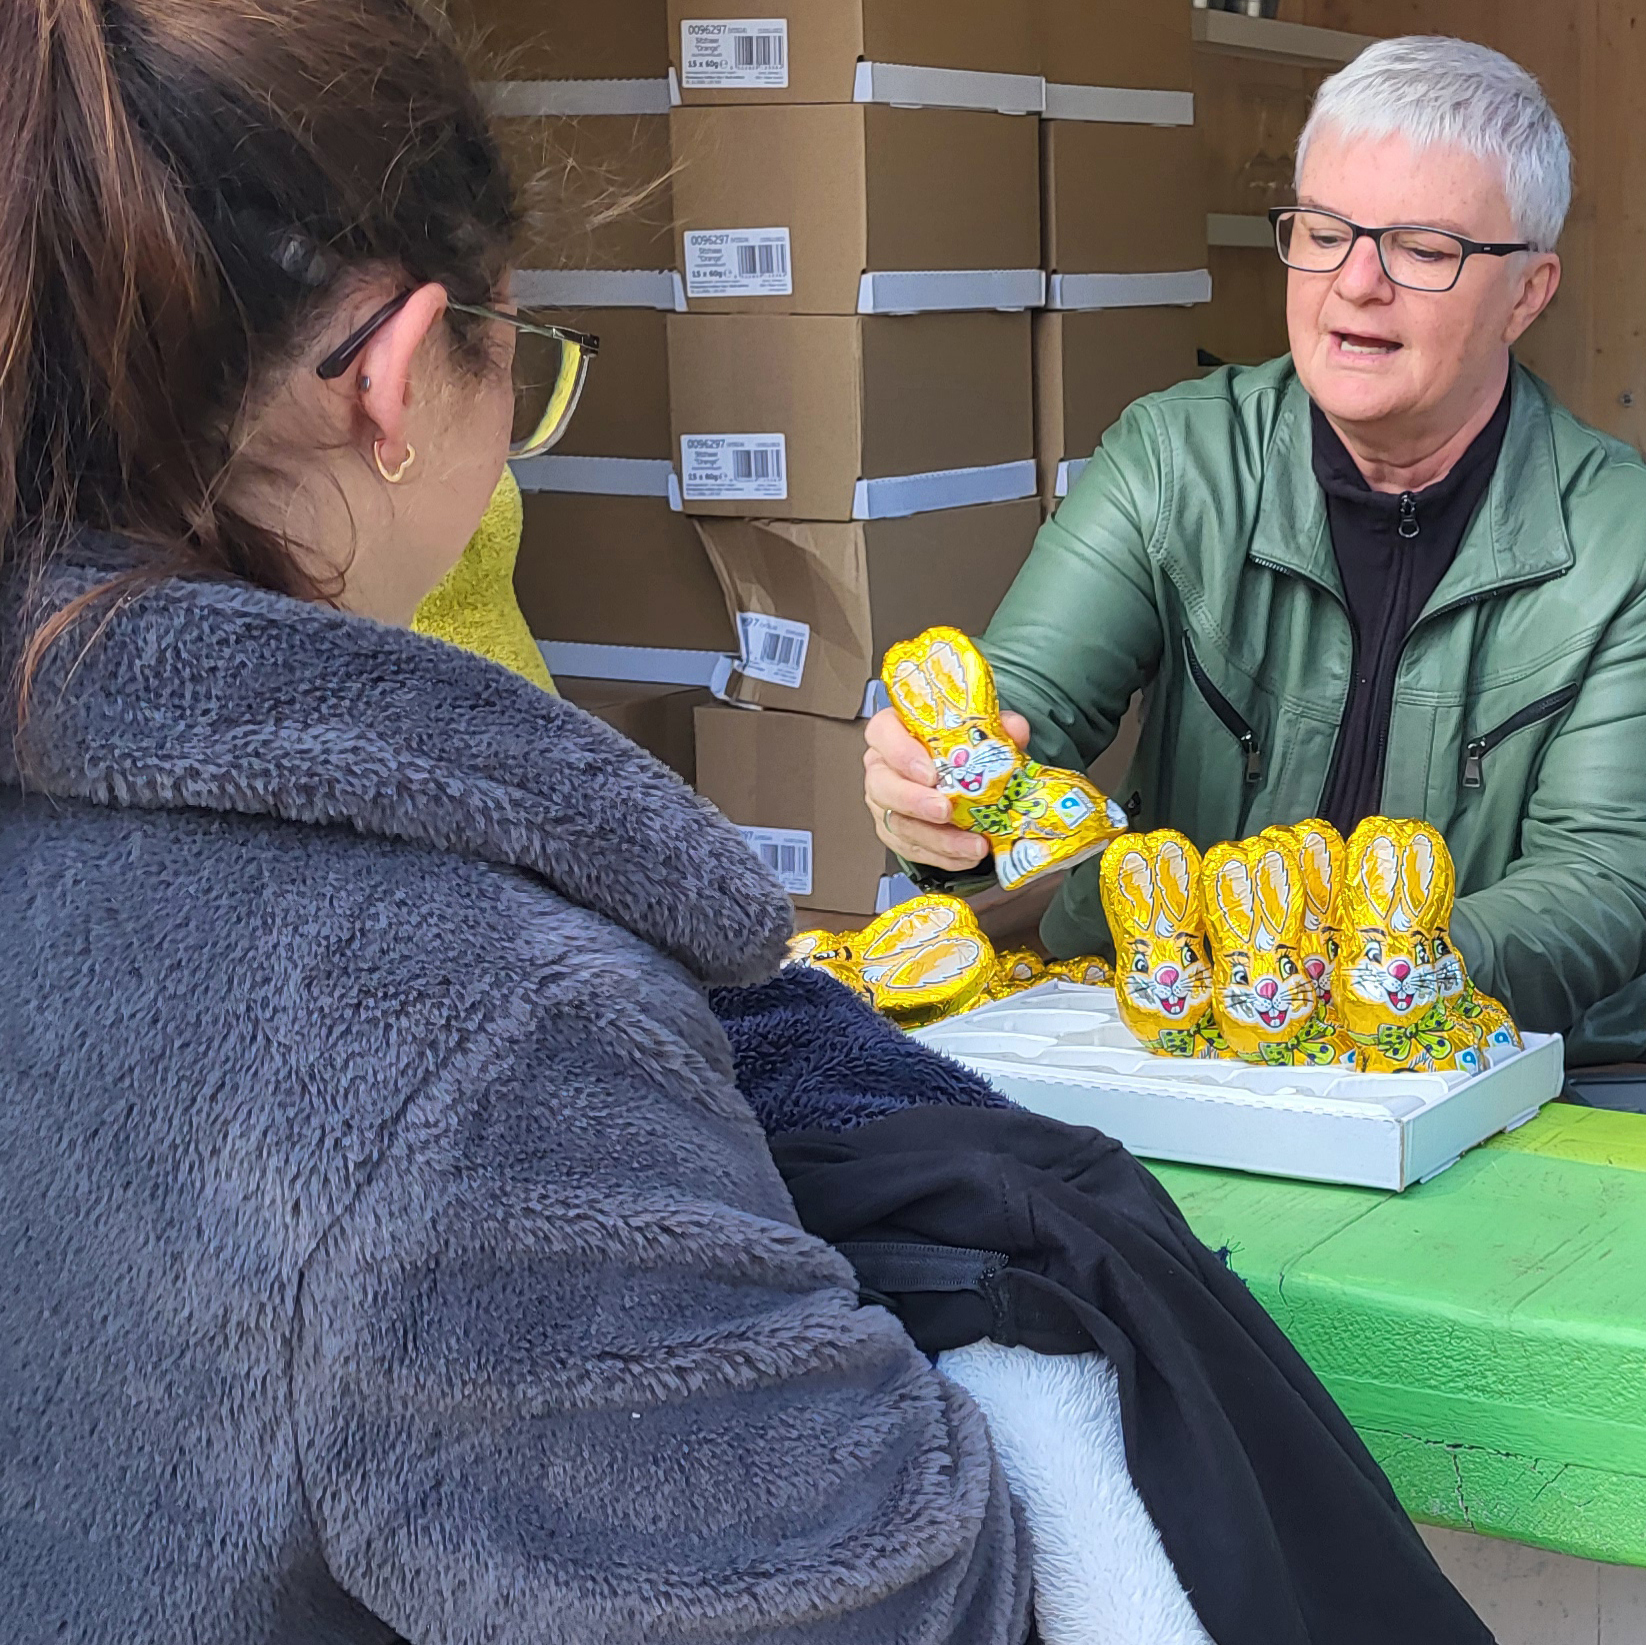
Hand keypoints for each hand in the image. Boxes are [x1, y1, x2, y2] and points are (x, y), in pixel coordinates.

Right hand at [863, 706, 1031, 869]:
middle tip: (944, 812)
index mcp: (893, 732)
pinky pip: (913, 850)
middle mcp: (883, 768)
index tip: (930, 772)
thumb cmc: (954, 747)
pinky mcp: (896, 834)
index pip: (883, 733)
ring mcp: (886, 804)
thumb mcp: (977, 729)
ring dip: (938, 839)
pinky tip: (967, 857)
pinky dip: (943, 857)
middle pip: (882, 786)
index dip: (901, 753)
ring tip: (971, 845)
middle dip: (914, 802)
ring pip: (899, 824)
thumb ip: (995, 727)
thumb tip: (1014, 730)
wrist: (955, 772)